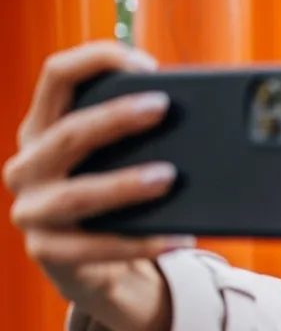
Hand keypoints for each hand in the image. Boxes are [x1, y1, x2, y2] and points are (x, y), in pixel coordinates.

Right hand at [5, 41, 191, 330]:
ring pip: (77, 195)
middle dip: (115, 118)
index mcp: (43, 130)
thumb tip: (202, 111)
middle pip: (66, 133)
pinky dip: (142, 243)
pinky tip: (179, 238)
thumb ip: (141, 134)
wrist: (103, 270)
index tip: (146, 63)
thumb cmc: (119, 203)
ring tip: (169, 177)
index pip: (56, 76)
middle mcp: (27, 166)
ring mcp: (32, 211)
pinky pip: (97, 248)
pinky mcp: (47, 253)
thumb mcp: (122, 160)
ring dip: (124, 184)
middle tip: (162, 108)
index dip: (97, 60)